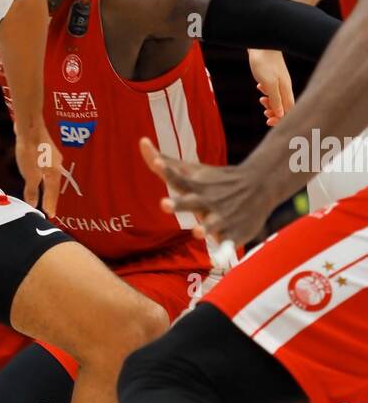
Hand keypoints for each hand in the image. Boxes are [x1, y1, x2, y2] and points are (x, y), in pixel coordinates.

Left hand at [15, 125, 61, 217]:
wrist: (29, 125)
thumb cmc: (30, 149)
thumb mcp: (29, 174)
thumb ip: (31, 190)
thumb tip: (34, 204)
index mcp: (54, 173)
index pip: (53, 194)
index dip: (51, 205)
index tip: (51, 216)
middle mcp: (57, 165)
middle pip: (54, 185)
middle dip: (51, 196)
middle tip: (49, 208)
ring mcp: (53, 156)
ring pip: (51, 175)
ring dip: (48, 186)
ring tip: (45, 195)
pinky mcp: (46, 149)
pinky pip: (46, 167)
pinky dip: (44, 175)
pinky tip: (40, 175)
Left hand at [140, 136, 272, 246]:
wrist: (260, 185)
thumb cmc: (217, 180)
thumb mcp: (193, 169)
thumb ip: (166, 163)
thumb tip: (142, 141)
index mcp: (196, 186)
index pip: (177, 178)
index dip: (166, 170)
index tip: (156, 162)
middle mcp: (207, 201)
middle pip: (190, 202)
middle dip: (178, 204)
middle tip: (164, 204)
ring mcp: (221, 217)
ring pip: (211, 225)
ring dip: (205, 228)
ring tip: (197, 232)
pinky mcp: (232, 233)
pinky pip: (228, 244)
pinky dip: (225, 251)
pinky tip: (219, 261)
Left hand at [248, 48, 294, 125]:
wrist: (261, 43)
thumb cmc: (264, 62)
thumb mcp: (269, 84)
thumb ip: (275, 99)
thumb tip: (281, 114)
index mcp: (286, 89)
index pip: (289, 110)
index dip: (280, 119)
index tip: (269, 121)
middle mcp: (285, 86)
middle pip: (284, 106)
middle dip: (275, 112)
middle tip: (264, 115)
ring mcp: (279, 80)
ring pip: (278, 97)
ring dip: (270, 102)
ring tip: (261, 99)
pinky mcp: (273, 75)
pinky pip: (272, 89)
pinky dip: (266, 92)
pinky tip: (259, 87)